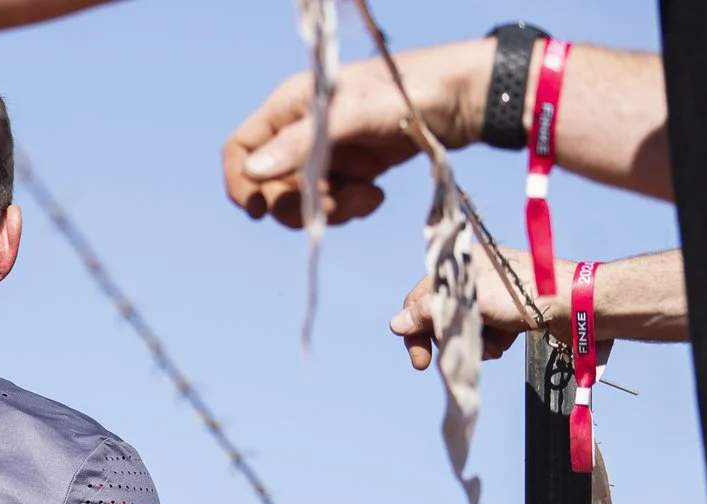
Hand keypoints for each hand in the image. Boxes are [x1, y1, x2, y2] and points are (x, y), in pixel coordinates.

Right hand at [224, 40, 491, 227]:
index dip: (242, 182)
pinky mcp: (352, 170)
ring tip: (366, 196)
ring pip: (301, 201)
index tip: (260, 209)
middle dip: (299, 202)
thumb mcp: (354, 114)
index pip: (241, 149)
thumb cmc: (411, 90)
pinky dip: (350, 208)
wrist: (466, 100)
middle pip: (270, 185)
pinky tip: (377, 194)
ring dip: (329, 209)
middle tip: (332, 201)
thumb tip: (252, 174)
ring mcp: (327, 152)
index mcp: (291, 106)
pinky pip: (331, 205)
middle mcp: (302, 129)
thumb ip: (301, 144)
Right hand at [390, 243, 539, 370]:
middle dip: (450, 338)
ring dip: (473, 342)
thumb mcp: (469, 302)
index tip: (422, 361)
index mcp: (461, 263)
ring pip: (464, 326)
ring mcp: (492, 292)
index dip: (416, 330)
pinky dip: (492, 340)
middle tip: (456, 356)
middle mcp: (474, 275)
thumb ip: (429, 312)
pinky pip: (486, 330)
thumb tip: (396, 324)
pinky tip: (506, 341)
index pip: (419, 300)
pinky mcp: (508, 308)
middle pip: (441, 314)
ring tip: (494, 346)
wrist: (574, 303)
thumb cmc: (522, 295)